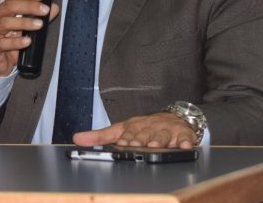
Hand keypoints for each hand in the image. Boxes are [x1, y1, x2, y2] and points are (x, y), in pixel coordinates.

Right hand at [0, 0, 59, 76]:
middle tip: (44, 10)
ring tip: (39, 24)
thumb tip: (54, 8)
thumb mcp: (27, 29)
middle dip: (29, 6)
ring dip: (24, 22)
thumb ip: (40, 17)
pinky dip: (15, 42)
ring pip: (5, 23)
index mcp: (3, 10)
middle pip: (9, 7)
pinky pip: (2, 43)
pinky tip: (27, 41)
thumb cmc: (12, 42)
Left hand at [72, 112, 197, 148]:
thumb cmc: (146, 126)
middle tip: (138, 144)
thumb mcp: (122, 129)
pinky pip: (186, 138)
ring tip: (156, 145)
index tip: (123, 142)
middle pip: (146, 133)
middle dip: (141, 138)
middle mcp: (151, 126)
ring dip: (160, 139)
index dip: (127, 137)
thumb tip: (77, 138)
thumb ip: (100, 136)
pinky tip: (184, 145)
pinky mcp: (183, 134)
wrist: (174, 116)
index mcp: (135, 126)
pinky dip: (186, 141)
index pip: (129, 132)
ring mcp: (167, 130)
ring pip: (164, 135)